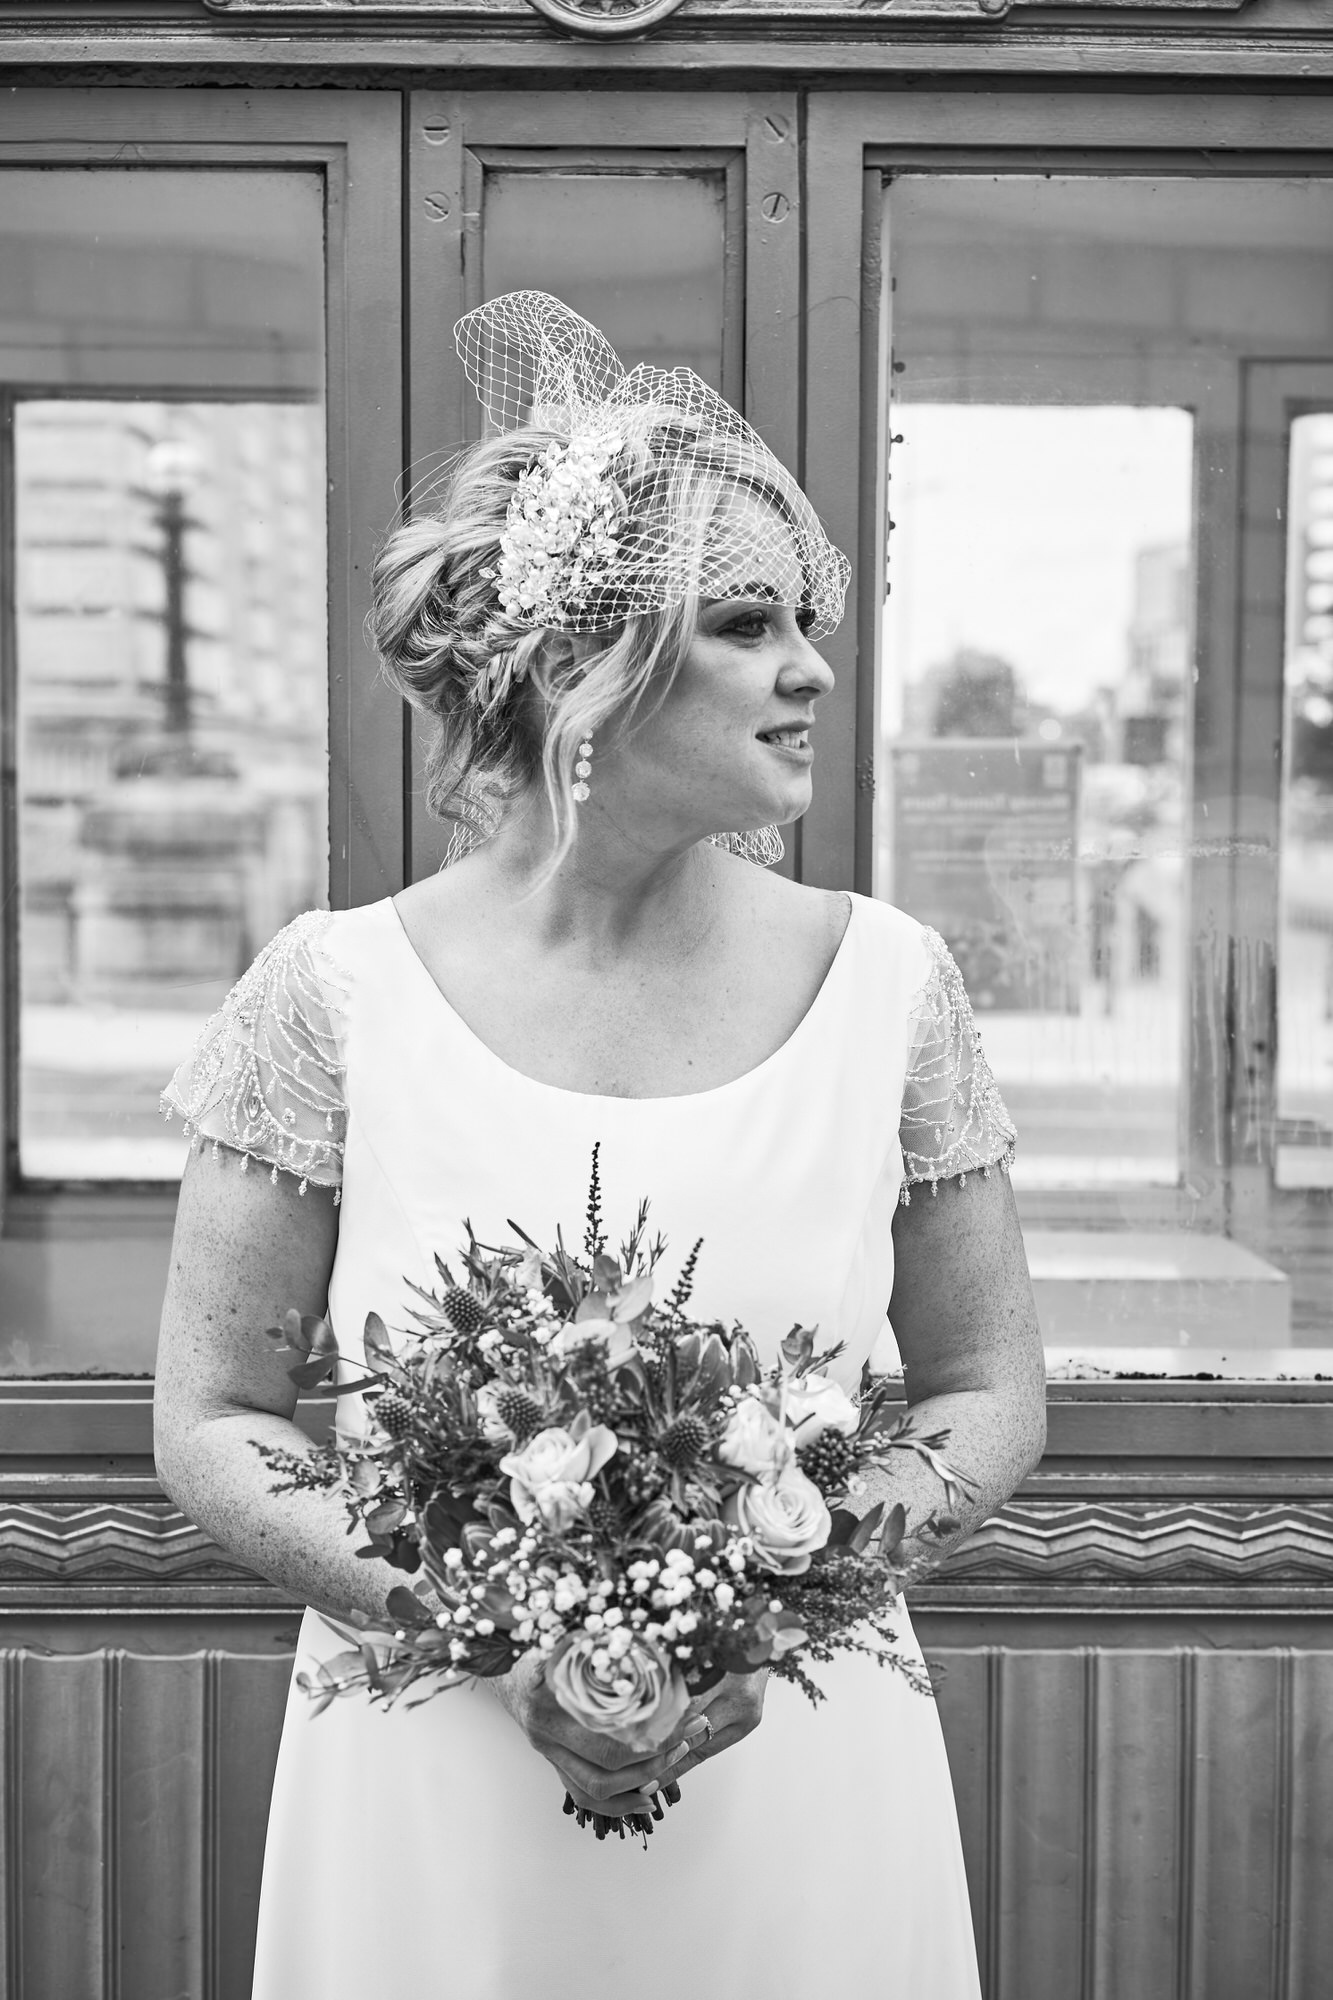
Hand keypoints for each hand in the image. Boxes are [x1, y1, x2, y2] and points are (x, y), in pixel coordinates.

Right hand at [490, 1655, 768, 1815]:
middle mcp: (546, 1728)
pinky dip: (619, 1804)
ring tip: (675, 1759)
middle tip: (689, 1732)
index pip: (611, 1723)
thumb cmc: (546, 1646)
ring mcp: (548, 1751)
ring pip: (596, 1787)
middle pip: (608, 1759)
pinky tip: (648, 1798)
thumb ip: (610, 1643)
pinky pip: (585, 1796)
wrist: (509, 1670)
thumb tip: (668, 1645)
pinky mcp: (554, 1765)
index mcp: (552, 1692)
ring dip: (642, 1780)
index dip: (654, 1722)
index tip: (686, 1708)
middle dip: (656, 1752)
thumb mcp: (574, 1636)